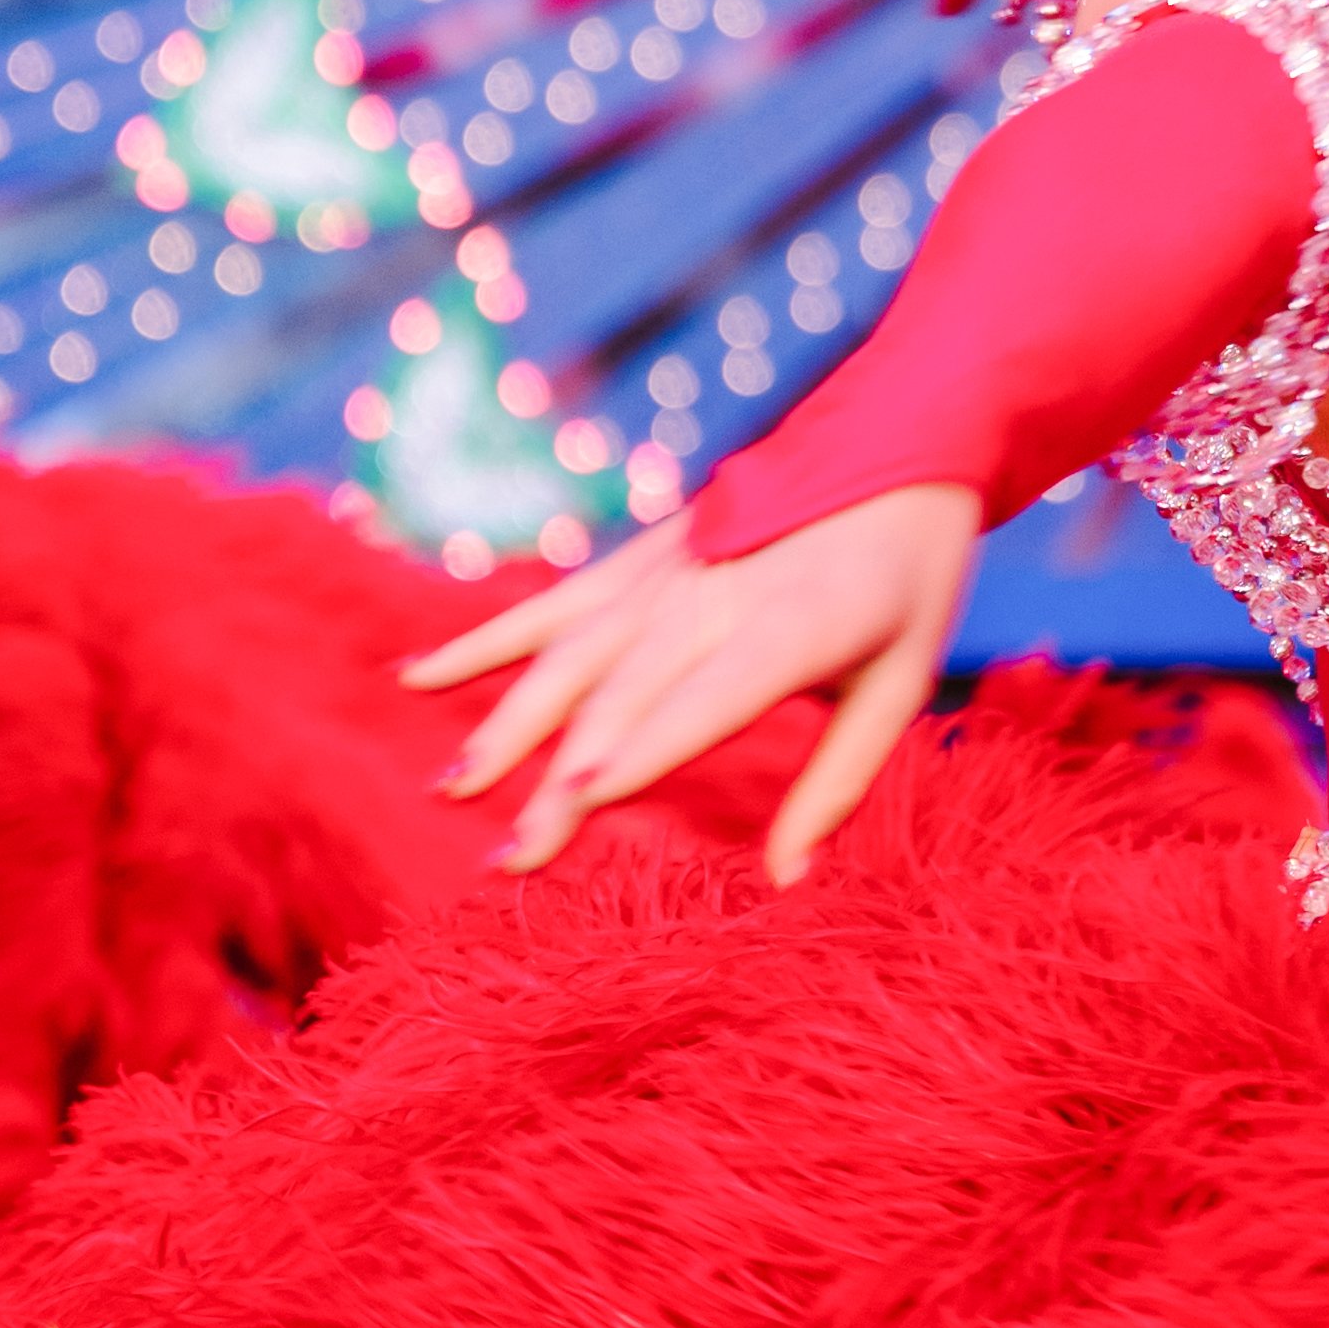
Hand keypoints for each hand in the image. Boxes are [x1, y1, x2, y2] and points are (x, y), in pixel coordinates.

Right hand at [405, 482, 983, 881]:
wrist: (900, 445)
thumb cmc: (910, 583)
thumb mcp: (903, 682)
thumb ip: (841, 783)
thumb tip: (788, 882)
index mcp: (796, 625)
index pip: (709, 695)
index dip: (646, 745)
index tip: (582, 799)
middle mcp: (718, 593)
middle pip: (625, 695)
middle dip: (561, 778)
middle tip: (510, 860)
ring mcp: (669, 568)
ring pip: (570, 653)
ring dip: (508, 720)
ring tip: (455, 786)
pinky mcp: (641, 554)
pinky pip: (552, 602)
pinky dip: (484, 638)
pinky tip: (418, 678)